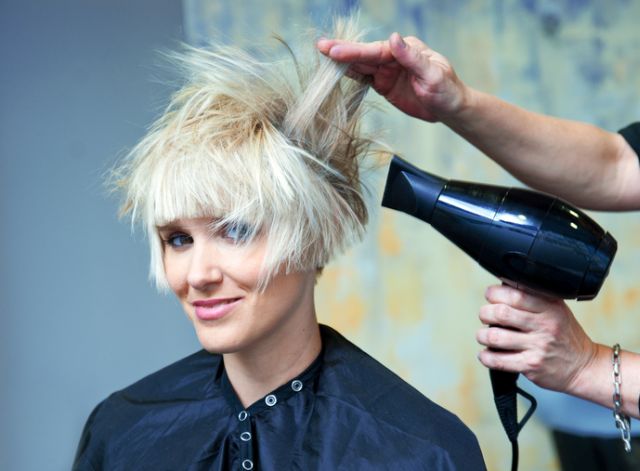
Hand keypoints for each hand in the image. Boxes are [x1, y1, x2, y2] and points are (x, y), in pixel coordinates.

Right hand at [317, 33, 467, 121]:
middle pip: (364, 54)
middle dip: (342, 51)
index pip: (376, 50)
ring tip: (322, 55)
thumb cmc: (446, 90)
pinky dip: (350, 74)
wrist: (450, 108)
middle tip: (320, 46)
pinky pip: (364, 78)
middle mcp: (394, 57)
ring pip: (361, 64)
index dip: (355, 51)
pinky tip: (336, 71)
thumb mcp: (433, 74)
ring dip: (342, 61)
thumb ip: (412, 58)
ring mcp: (387, 70)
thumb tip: (394, 38)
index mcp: (406, 49)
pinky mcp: (384, 84)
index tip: (335, 51)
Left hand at [476, 284, 598, 392]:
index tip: (491, 296)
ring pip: (495, 337)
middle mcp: (544, 325)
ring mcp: (538, 346)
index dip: (495, 294)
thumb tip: (502, 285)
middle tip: (485, 316)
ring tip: (485, 335)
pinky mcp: (531, 365)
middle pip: (500, 313)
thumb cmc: (565, 336)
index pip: (514, 294)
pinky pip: (498, 360)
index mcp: (549, 307)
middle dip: (485, 313)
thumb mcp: (556, 309)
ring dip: (482, 335)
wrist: (584, 366)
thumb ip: (533, 297)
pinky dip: (486, 357)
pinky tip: (487, 354)